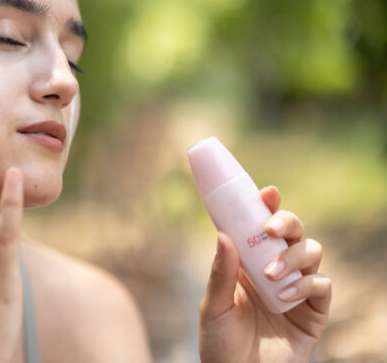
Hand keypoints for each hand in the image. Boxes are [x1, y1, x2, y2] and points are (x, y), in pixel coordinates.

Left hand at [199, 186, 331, 362]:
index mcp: (247, 262)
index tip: (266, 192)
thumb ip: (221, 272)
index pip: (259, 226)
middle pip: (292, 231)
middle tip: (269, 229)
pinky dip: (307, 284)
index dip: (266, 205)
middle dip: (286, 221)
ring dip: (293, 256)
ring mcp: (295, 288)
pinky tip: (285, 296)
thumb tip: (222, 234)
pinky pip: (322, 284)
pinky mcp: (313, 312)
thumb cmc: (220, 344)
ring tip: (271, 276)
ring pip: (311, 251)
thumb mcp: (213, 305)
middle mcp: (273, 269)